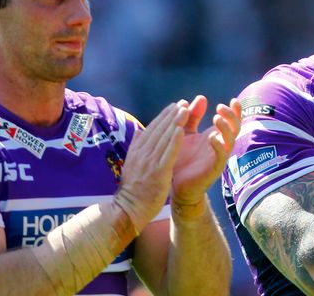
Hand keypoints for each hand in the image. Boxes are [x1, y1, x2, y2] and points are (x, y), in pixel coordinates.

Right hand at [114, 103, 188, 231]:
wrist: (129, 209)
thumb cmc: (133, 190)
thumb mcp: (131, 164)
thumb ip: (136, 147)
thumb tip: (139, 132)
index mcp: (137, 151)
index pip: (152, 129)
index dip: (163, 116)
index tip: (173, 106)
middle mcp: (143, 154)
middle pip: (159, 130)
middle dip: (171, 115)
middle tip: (182, 103)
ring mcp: (150, 162)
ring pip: (164, 138)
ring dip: (175, 122)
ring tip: (185, 110)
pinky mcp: (159, 172)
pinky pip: (168, 153)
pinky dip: (175, 141)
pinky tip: (182, 130)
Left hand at [171, 96, 241, 207]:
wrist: (175, 183)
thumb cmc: (182, 157)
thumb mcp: (185, 132)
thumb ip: (192, 116)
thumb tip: (201, 97)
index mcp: (215, 135)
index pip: (231, 121)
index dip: (235, 110)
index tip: (232, 100)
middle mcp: (220, 145)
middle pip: (236, 128)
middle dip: (232, 116)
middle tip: (220, 108)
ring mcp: (218, 157)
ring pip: (231, 140)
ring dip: (225, 128)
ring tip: (216, 118)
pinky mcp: (213, 169)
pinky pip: (221, 157)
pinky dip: (219, 146)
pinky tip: (212, 138)